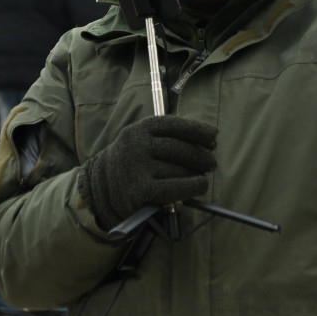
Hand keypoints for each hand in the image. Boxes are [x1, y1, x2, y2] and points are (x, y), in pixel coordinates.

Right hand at [78, 116, 216, 231]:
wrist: (102, 186)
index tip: (214, 137)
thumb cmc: (133, 162)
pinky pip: (175, 188)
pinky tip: (200, 186)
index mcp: (140, 128)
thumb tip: (206, 142)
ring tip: (203, 177)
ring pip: (180, 170)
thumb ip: (168, 138)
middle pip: (181, 148)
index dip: (197, 130)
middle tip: (212, 163)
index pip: (174, 125)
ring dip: (197, 174)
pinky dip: (192, 187)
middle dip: (202, 156)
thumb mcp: (143, 141)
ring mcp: (137, 167)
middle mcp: (137, 144)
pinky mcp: (139, 190)